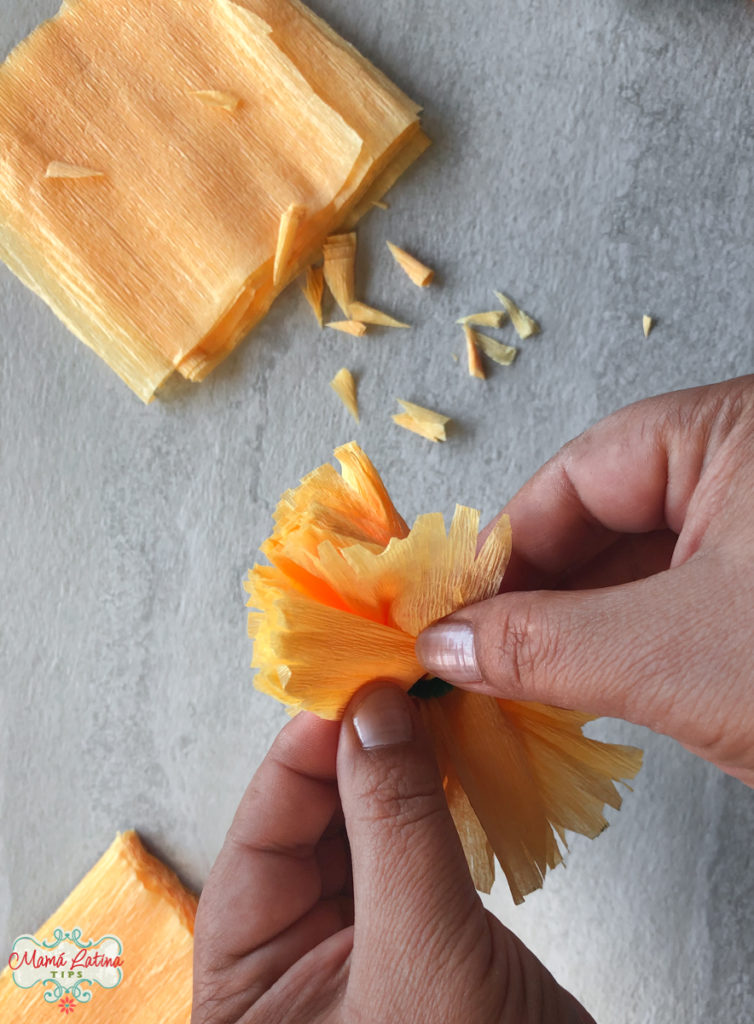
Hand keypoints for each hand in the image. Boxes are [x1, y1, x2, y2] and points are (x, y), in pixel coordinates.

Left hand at [192, 685, 593, 1022]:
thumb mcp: (418, 957)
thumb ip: (393, 826)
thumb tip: (371, 710)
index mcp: (248, 986)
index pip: (257, 840)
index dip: (301, 757)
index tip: (352, 690)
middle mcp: (291, 965)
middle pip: (308, 825)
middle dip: (352, 753)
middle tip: (398, 684)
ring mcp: (359, 949)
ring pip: (364, 828)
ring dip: (396, 767)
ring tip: (427, 706)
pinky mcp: (421, 940)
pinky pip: (413, 849)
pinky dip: (432, 799)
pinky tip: (452, 755)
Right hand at [417, 375, 753, 787]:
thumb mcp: (675, 655)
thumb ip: (546, 645)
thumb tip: (445, 645)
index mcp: (730, 433)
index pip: (579, 475)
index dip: (505, 549)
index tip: (453, 612)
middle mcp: (745, 465)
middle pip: (604, 516)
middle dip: (540, 595)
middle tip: (476, 655)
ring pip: (640, 564)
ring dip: (580, 625)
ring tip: (518, 676)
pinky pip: (679, 596)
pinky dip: (630, 640)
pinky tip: (588, 681)